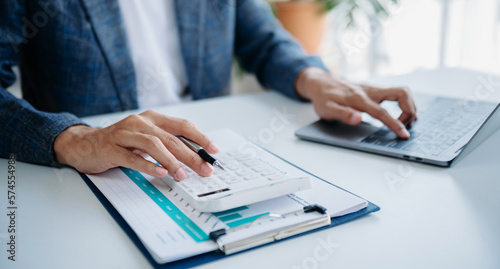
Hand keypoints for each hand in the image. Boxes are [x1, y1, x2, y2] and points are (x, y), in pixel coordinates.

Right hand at [54, 110, 218, 179]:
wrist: (85, 144)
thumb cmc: (120, 142)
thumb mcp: (146, 138)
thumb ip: (167, 144)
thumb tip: (194, 157)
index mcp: (152, 118)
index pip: (182, 125)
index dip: (200, 137)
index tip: (214, 151)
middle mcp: (140, 122)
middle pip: (171, 137)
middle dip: (191, 155)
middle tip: (204, 169)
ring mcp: (125, 134)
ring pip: (153, 144)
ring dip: (171, 161)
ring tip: (182, 175)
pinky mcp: (111, 148)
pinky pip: (131, 157)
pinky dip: (147, 165)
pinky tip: (159, 173)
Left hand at [296, 68, 416, 138]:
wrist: (321, 83)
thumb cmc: (324, 98)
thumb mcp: (327, 110)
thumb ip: (343, 114)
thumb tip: (358, 119)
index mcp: (359, 99)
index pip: (382, 112)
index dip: (395, 124)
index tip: (404, 135)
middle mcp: (370, 91)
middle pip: (401, 93)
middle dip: (410, 110)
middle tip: (406, 126)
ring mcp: (374, 89)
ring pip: (401, 92)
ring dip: (409, 106)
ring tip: (407, 122)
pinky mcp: (375, 90)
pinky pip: (396, 94)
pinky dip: (404, 103)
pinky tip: (403, 114)